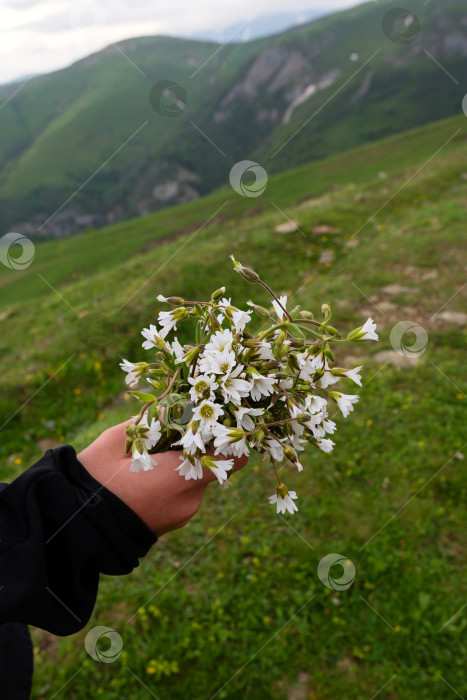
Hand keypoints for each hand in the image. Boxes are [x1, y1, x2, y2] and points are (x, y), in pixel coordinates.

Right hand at [77, 421, 246, 536]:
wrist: (78, 531)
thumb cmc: (94, 481)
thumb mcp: (117, 441)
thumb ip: (150, 421)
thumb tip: (173, 404)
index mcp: (181, 478)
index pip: (233, 459)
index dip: (230, 440)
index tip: (216, 424)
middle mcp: (190, 499)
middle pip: (212, 465)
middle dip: (199, 447)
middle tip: (177, 430)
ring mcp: (183, 514)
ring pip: (196, 480)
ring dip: (183, 465)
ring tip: (155, 454)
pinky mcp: (172, 522)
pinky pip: (183, 495)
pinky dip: (174, 481)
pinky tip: (149, 474)